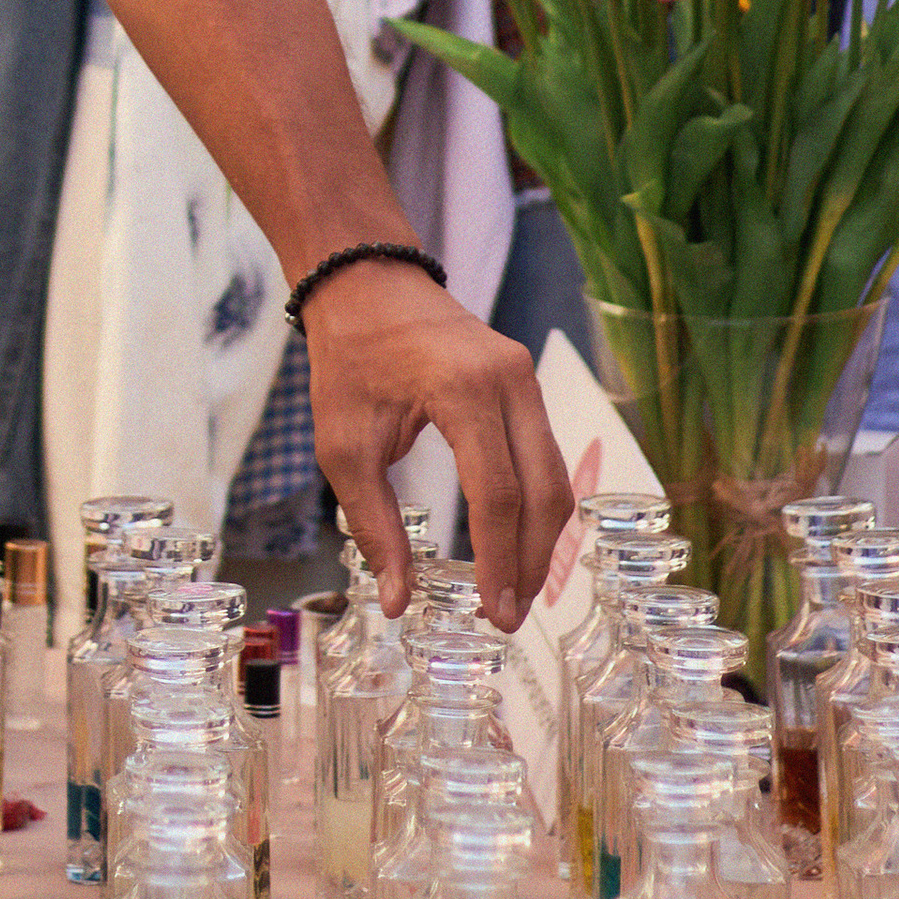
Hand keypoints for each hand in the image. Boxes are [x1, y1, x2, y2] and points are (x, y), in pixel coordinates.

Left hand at [301, 264, 572, 636]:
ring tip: (515, 590)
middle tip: (509, 616)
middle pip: (545, 490)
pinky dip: (536, 504)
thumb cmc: (348, 359)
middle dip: (533, 561)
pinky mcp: (524, 380)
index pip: (498, 494)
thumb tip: (399, 600)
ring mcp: (524, 375)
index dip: (501, 561)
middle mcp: (509, 380)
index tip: (494, 614)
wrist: (365, 282)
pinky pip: (544, 453)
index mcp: (464, 390)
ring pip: (555, 474)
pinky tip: (517, 542)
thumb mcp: (343, 446)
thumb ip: (373, 525)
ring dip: (541, 538)